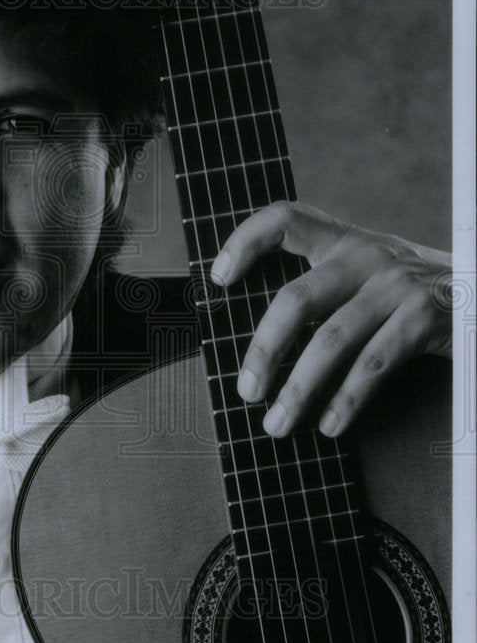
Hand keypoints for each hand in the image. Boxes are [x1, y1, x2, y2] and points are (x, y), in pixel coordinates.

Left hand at [210, 201, 451, 438]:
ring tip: (277, 423)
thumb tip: (263, 348)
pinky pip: (373, 364)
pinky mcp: (424, 318)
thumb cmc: (412, 296)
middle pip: (296, 298)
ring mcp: (397, 285)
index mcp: (343, 241)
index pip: (286, 218)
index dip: (246, 240)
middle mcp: (367, 255)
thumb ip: (325, 291)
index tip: (218, 279)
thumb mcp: (368, 276)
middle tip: (247, 391)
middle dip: (264, 350)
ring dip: (298, 389)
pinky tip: (328, 424)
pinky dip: (346, 400)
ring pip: (331, 340)